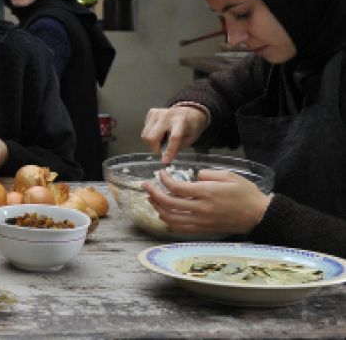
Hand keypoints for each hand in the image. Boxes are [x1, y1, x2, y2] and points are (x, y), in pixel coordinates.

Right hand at [140, 105, 208, 162]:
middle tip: (162, 150)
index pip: (173, 138)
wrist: (189, 112)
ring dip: (152, 142)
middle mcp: (167, 115)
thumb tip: (165, 156)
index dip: (169, 151)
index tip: (165, 161)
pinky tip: (159, 133)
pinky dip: (151, 135)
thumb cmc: (191, 127)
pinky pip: (145, 130)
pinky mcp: (151, 112)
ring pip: (145, 134)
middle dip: (155, 148)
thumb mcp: (191, 138)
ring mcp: (157, 113)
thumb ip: (178, 146)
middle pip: (152, 137)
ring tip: (161, 141)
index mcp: (181, 121)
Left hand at [142, 169, 270, 235]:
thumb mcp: (229, 176)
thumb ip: (208, 174)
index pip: (176, 188)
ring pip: (171, 218)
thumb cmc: (245, 193)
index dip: (164, 180)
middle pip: (168, 203)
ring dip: (157, 208)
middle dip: (153, 193)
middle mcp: (202, 208)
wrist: (259, 215)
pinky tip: (164, 214)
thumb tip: (193, 177)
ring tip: (151, 199)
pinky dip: (169, 221)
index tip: (160, 173)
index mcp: (207, 193)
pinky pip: (181, 228)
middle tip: (146, 186)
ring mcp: (202, 221)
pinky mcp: (204, 230)